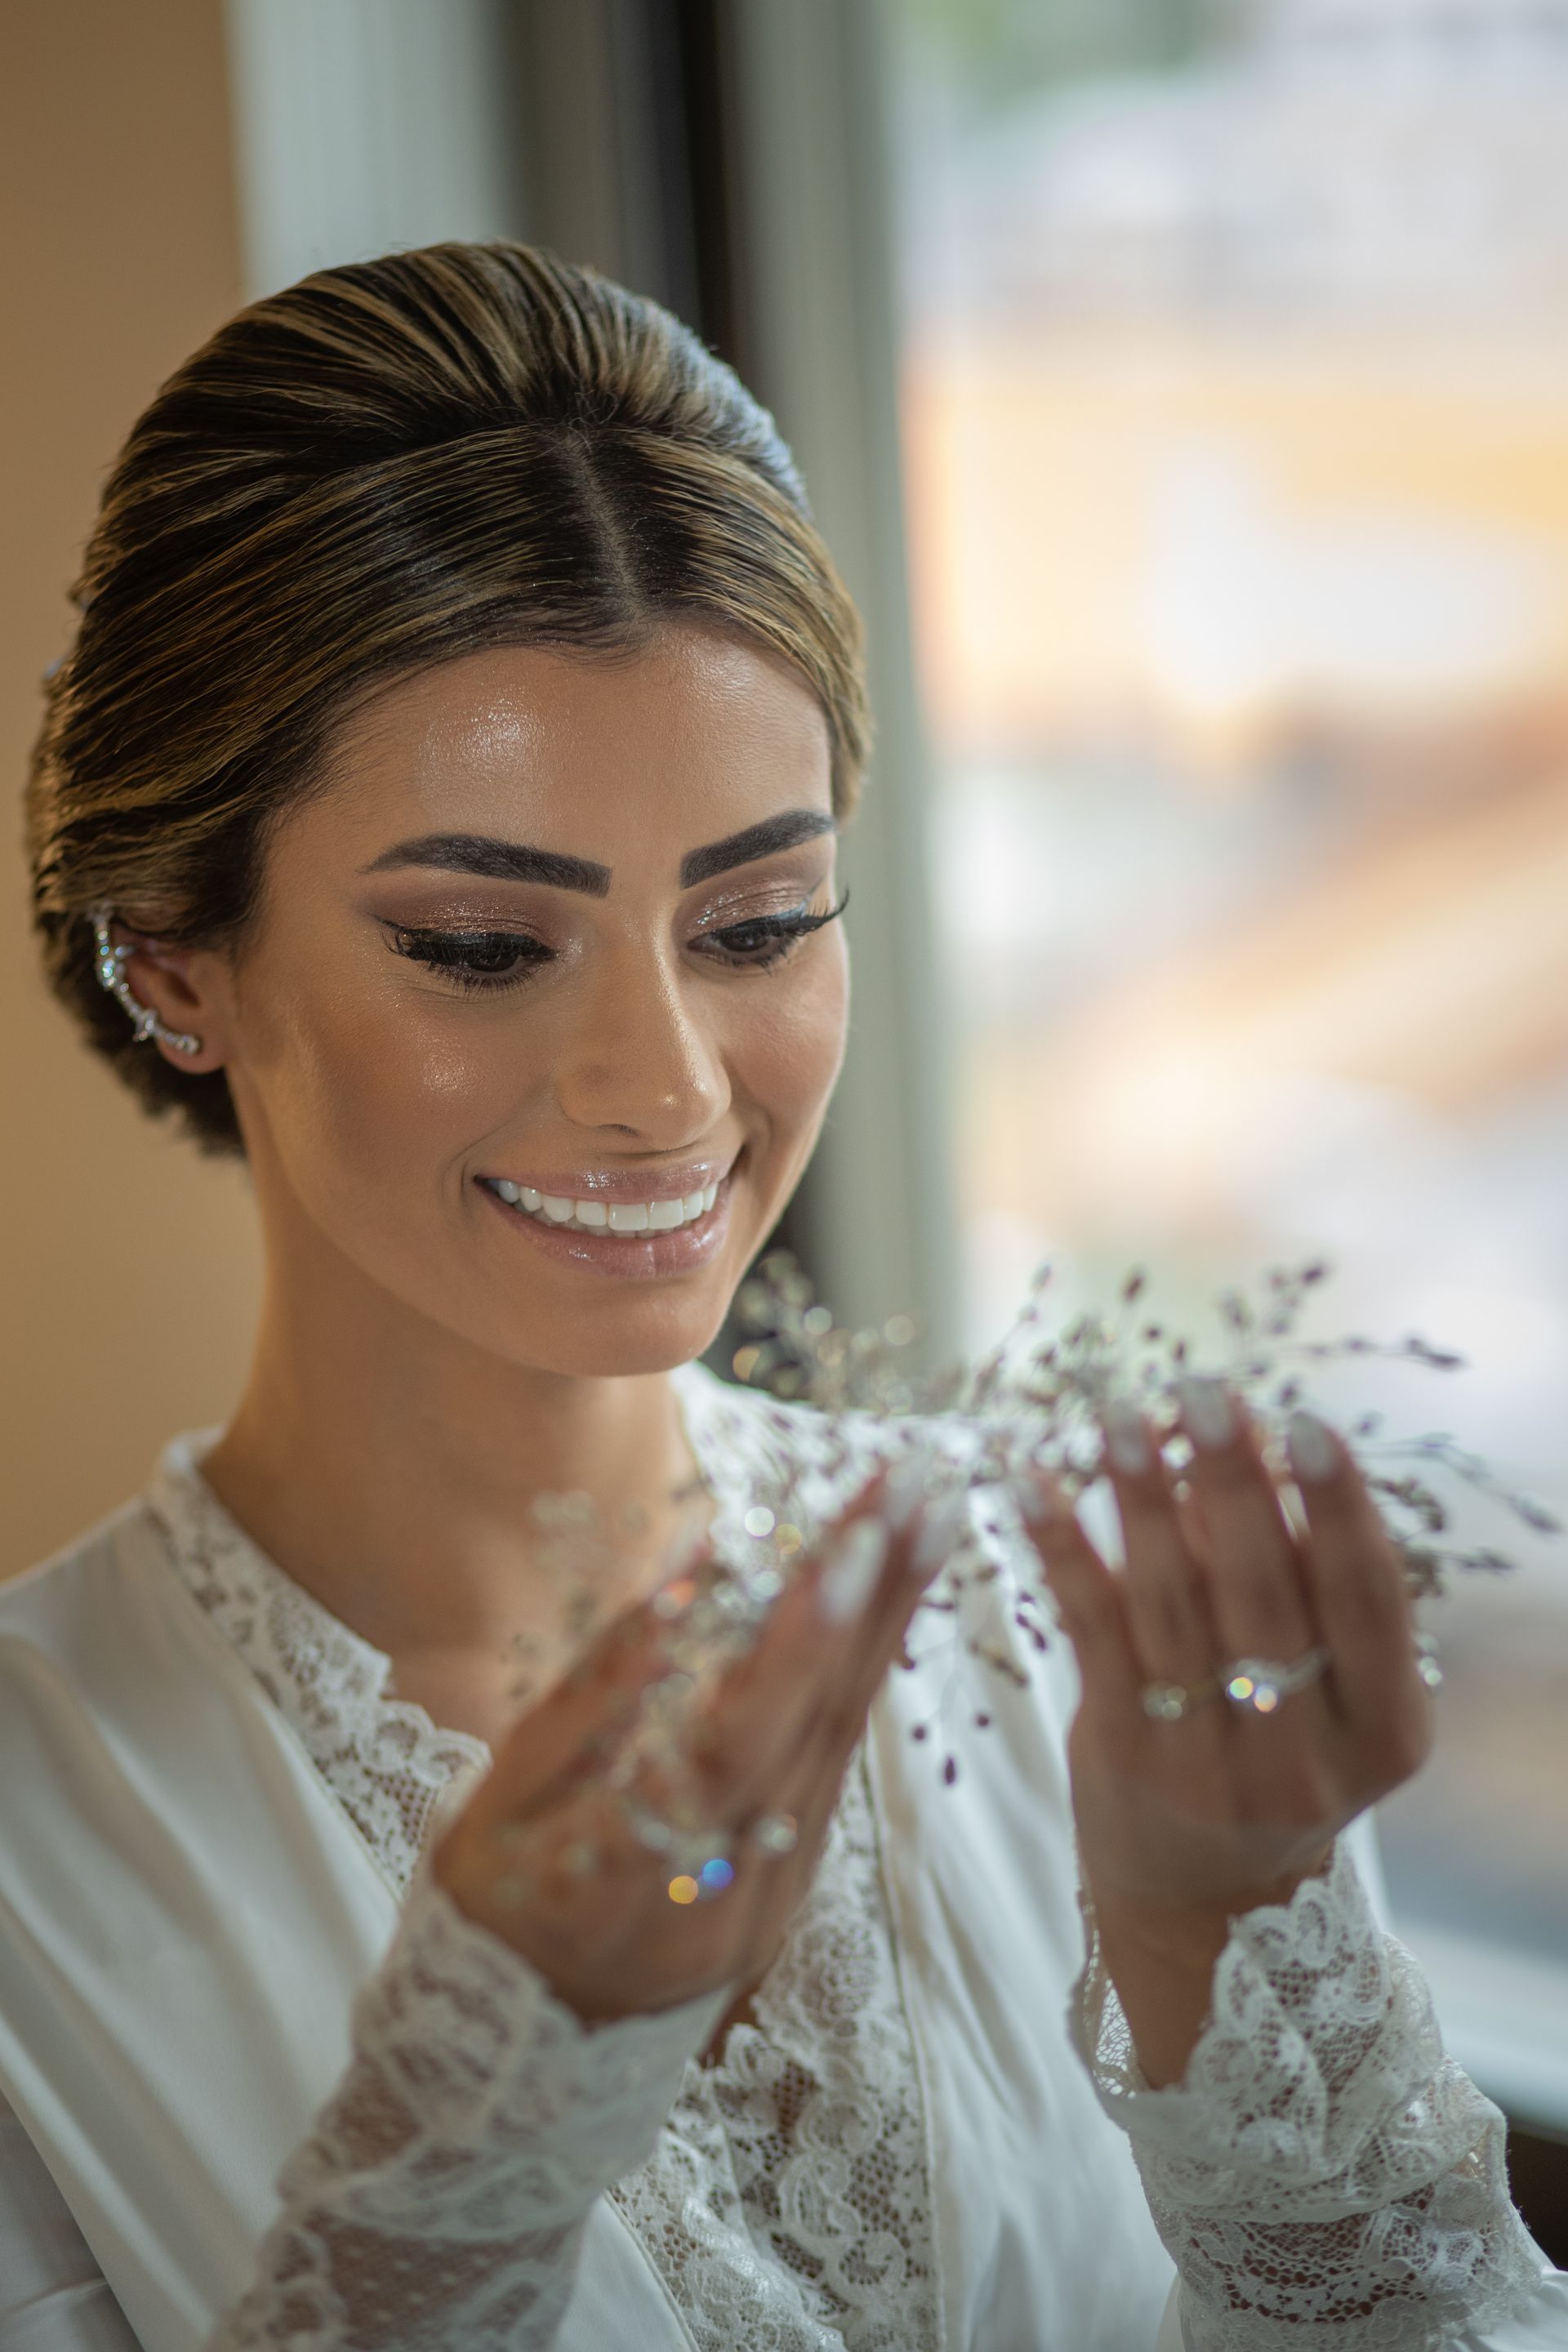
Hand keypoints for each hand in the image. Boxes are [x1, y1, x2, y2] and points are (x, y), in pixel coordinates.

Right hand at [433, 1471, 933, 2024]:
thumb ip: (594, 1694)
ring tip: (926, 1512)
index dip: (796, 1649)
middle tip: (914, 1483)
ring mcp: (771, 1899)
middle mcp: (723, 1893)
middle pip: (812, 1728)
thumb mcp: (501, 1803)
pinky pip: (834, 1762)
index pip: (733, 1746)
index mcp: (631, 1873)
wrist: (521, 2053)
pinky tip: (892, 1595)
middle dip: (871, 1596)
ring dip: (889, 1618)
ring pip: (841, 1740)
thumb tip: (685, 1578)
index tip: (849, 1550)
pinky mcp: (793, 1887)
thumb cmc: (492, 1904)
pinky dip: (864, 1670)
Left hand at [1025, 1384, 1431, 2074]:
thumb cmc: (1271, 1753)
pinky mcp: (1125, 1757)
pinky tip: (1031, 1484)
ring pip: (1173, 1606)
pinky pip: (1092, 1631)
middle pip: (1266, 1594)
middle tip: (1199, 1391)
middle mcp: (1307, 1756)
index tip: (1303, 1423)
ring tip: (1114, 1419)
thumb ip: (1302, 1581)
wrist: (1201, 1897)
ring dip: (1139, 1501)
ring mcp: (1213, 1766)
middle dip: (1229, 1483)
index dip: (1339, 1509)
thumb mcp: (1324, 1690)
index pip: (1369, 1601)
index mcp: (1384, 1730)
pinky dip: (1061, 1549)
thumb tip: (1247, 1439)